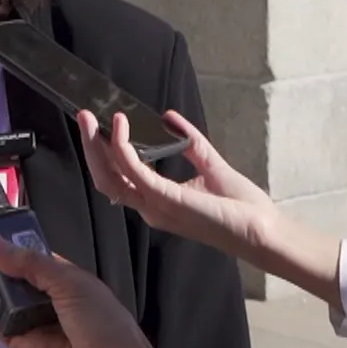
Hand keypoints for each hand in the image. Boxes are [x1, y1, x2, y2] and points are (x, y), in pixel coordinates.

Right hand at [0, 238, 177, 347]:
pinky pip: (6, 329)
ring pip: (11, 304)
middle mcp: (55, 301)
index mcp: (71, 281)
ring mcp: (40, 325)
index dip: (19, 249)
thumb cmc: (99, 322)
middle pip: (22, 282)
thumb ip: (32, 264)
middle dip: (3, 270)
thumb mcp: (70, 284)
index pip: (39, 260)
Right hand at [79, 109, 275, 261]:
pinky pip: (134, 172)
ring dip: (96, 146)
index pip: (118, 178)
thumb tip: (169, 116)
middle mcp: (150, 207)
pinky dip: (123, 147)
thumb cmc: (241, 207)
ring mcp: (156, 205)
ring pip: (110, 177)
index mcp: (157, 201)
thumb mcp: (210, 166)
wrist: (263, 231)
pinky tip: (122, 127)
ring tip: (91, 118)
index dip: (103, 153)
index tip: (100, 125)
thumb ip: (189, 142)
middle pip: (105, 178)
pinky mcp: (166, 200)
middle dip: (90, 146)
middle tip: (83, 116)